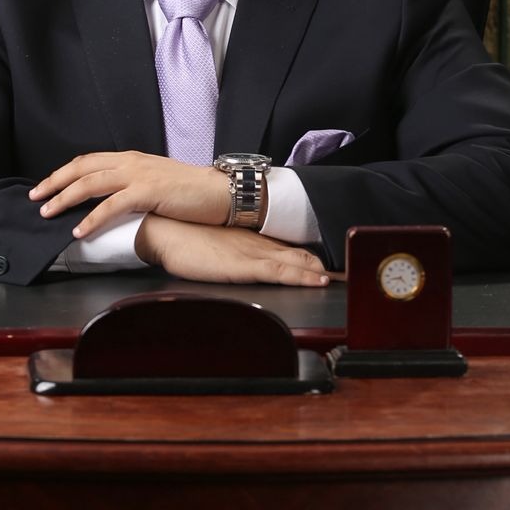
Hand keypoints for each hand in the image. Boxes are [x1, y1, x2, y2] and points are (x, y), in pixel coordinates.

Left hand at [29, 151, 230, 238]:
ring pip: (90, 183)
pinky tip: (78, 230)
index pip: (88, 161)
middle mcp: (131, 162)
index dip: (63, 173)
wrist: (220, 192)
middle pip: (81, 168)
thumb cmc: (191, 192)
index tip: (46, 185)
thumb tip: (111, 201)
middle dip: (54, 182)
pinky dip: (92, 218)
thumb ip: (132, 186)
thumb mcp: (156, 182)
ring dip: (64, 198)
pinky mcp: (148, 192)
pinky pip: (111, 205)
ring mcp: (138, 175)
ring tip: (47, 213)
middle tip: (34, 198)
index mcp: (131, 158)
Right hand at [134, 217, 329, 287]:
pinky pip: (281, 271)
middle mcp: (256, 242)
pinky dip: (302, 276)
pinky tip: (317, 281)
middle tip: (346, 274)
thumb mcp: (208, 242)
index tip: (328, 264)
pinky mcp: (244, 265)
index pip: (286, 247)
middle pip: (298, 253)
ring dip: (319, 271)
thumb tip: (230, 256)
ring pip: (296, 262)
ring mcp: (252, 252)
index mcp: (248, 237)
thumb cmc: (180, 236)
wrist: (162, 229)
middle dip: (321, 264)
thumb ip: (225, 248)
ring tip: (341, 279)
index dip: (309, 256)